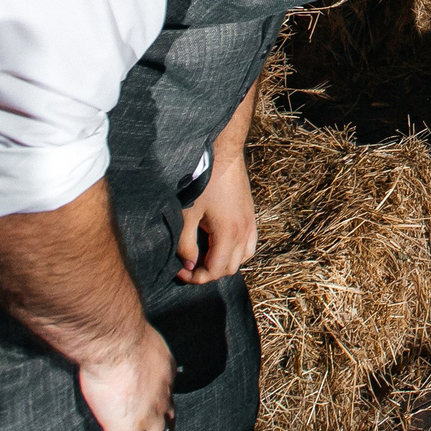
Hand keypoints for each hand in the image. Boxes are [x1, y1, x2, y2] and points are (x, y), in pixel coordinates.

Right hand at [80, 326, 175, 430]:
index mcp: (165, 372)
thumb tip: (120, 345)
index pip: (167, 396)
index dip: (158, 407)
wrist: (115, 340)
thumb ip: (133, 346)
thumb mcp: (136, 337)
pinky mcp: (129, 429)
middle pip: (168, 424)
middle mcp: (163, 395)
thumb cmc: (119, 331)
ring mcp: (149, 415)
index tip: (145, 410)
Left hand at [176, 151, 256, 284]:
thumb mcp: (187, 214)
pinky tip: (220, 244)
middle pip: (229, 269)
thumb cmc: (202, 181)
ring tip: (205, 256)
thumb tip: (188, 265)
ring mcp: (250, 223)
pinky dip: (236, 252)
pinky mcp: (250, 215)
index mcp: (228, 233)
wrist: (222, 153)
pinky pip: (249, 245)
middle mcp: (244, 231)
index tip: (179, 270)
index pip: (216, 271)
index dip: (196, 277)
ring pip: (242, 258)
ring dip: (224, 262)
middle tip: (189, 264)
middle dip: (208, 272)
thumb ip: (186, 244)